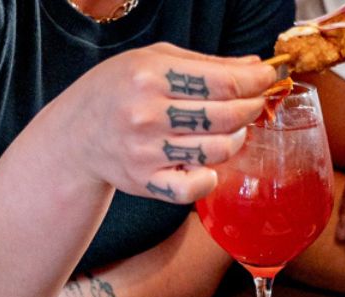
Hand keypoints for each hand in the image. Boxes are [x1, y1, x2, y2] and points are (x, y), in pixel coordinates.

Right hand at [48, 42, 276, 203]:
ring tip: (232, 128)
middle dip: (252, 107)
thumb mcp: (153, 59)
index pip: (223, 82)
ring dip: (236, 139)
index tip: (268, 79)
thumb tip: (256, 68)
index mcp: (150, 75)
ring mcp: (146, 152)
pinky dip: (211, 177)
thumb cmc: (118, 89)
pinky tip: (208, 162)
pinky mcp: (146, 182)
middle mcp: (147, 114)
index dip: (256, 82)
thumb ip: (205, 63)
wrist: (75, 134)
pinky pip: (195, 187)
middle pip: (226, 116)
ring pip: (218, 150)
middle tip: (255, 103)